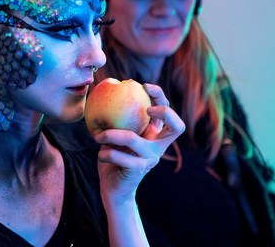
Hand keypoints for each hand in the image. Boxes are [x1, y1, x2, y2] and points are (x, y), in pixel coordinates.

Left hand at [93, 83, 184, 203]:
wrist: (113, 189)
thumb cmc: (113, 158)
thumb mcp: (115, 136)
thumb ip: (116, 119)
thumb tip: (106, 89)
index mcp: (155, 134)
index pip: (168, 112)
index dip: (161, 96)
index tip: (144, 86)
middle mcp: (158, 146)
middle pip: (177, 126)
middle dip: (164, 111)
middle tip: (145, 107)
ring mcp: (150, 158)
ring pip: (132, 138)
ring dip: (110, 134)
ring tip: (97, 136)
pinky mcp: (139, 169)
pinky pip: (118, 155)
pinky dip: (105, 153)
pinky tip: (100, 155)